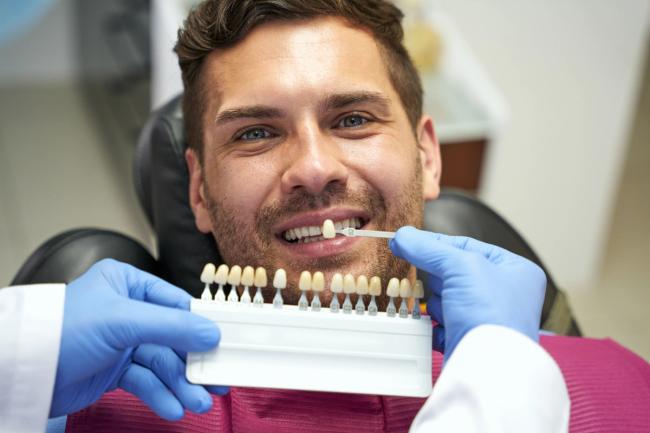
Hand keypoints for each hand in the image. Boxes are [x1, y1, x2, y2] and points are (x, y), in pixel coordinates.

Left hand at [51, 259, 228, 418]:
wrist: (24, 371)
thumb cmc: (64, 329)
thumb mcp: (123, 320)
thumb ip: (171, 326)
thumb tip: (213, 333)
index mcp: (127, 284)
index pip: (175, 303)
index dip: (199, 326)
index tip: (222, 344)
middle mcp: (127, 310)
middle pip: (172, 337)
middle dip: (192, 363)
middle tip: (217, 381)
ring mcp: (121, 342)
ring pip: (161, 363)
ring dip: (180, 384)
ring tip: (197, 403)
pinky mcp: (114, 370)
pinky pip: (145, 380)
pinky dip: (160, 394)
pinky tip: (172, 408)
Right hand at [389, 227, 545, 360]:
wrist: (489, 368)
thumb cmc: (491, 313)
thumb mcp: (460, 266)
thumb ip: (428, 248)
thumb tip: (402, 237)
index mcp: (515, 269)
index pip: (467, 247)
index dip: (436, 244)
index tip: (407, 242)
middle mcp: (506, 294)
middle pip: (455, 273)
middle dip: (437, 279)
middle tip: (422, 278)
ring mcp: (488, 319)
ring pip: (447, 299)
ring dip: (436, 304)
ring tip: (440, 310)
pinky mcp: (471, 341)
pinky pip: (444, 325)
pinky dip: (436, 326)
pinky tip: (437, 327)